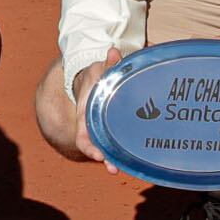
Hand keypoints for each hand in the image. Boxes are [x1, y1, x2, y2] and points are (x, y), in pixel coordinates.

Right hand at [71, 47, 122, 173]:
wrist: (93, 80)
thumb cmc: (96, 77)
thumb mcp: (99, 70)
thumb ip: (108, 63)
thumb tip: (113, 50)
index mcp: (85, 115)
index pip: (83, 136)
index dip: (89, 147)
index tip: (98, 155)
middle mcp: (92, 126)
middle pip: (96, 147)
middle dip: (105, 159)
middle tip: (113, 169)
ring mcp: (103, 129)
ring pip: (108, 148)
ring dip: (115, 159)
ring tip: (123, 169)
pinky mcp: (114, 129)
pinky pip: (118, 142)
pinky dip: (125, 151)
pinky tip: (136, 158)